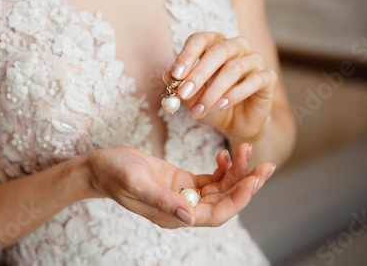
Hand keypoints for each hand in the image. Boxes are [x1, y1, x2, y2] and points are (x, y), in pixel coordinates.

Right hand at [86, 144, 274, 227]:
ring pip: (220, 189)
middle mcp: (183, 208)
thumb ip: (162, 200)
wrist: (101, 166)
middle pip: (224, 201)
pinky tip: (226, 155)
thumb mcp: (136, 182)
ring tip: (248, 150)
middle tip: (266, 165)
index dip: (237, 199)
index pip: (215, 214)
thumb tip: (189, 217)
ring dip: (237, 173)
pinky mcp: (182, 181)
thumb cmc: (114, 174)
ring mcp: (184, 194)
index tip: (254, 181)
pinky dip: (222, 168)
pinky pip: (210, 179)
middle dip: (246, 184)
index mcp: (174, 215)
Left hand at [163, 32, 277, 138]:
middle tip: (184, 93)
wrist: (236, 123)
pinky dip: (234, 94)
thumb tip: (167, 76)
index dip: (187, 55)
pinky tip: (221, 106)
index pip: (200, 40)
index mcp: (214, 45)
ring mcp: (254, 60)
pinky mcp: (268, 77)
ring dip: (213, 91)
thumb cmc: (212, 103)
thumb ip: (180, 85)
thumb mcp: (192, 97)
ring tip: (199, 110)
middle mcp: (236, 47)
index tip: (175, 75)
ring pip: (234, 68)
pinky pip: (254, 81)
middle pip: (218, 51)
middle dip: (198, 73)